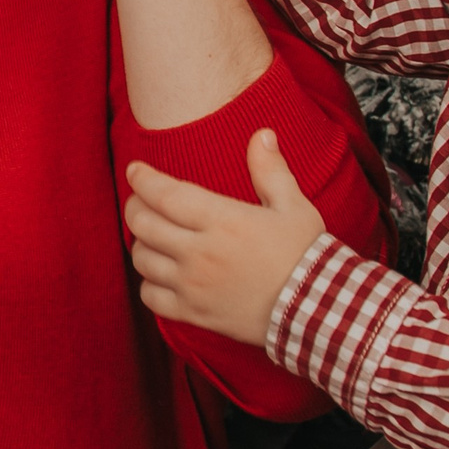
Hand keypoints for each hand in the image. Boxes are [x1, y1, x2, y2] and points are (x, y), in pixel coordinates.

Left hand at [122, 129, 327, 346]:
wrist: (315, 310)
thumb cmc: (305, 255)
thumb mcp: (294, 206)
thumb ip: (270, 170)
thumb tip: (262, 135)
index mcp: (222, 220)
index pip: (164, 194)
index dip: (142, 179)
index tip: (134, 169)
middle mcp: (200, 252)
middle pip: (143, 224)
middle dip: (134, 206)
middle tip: (139, 199)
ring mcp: (193, 285)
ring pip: (143, 260)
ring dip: (140, 243)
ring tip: (150, 235)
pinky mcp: (194, 313)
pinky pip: (151, 297)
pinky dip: (148, 284)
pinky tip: (159, 274)